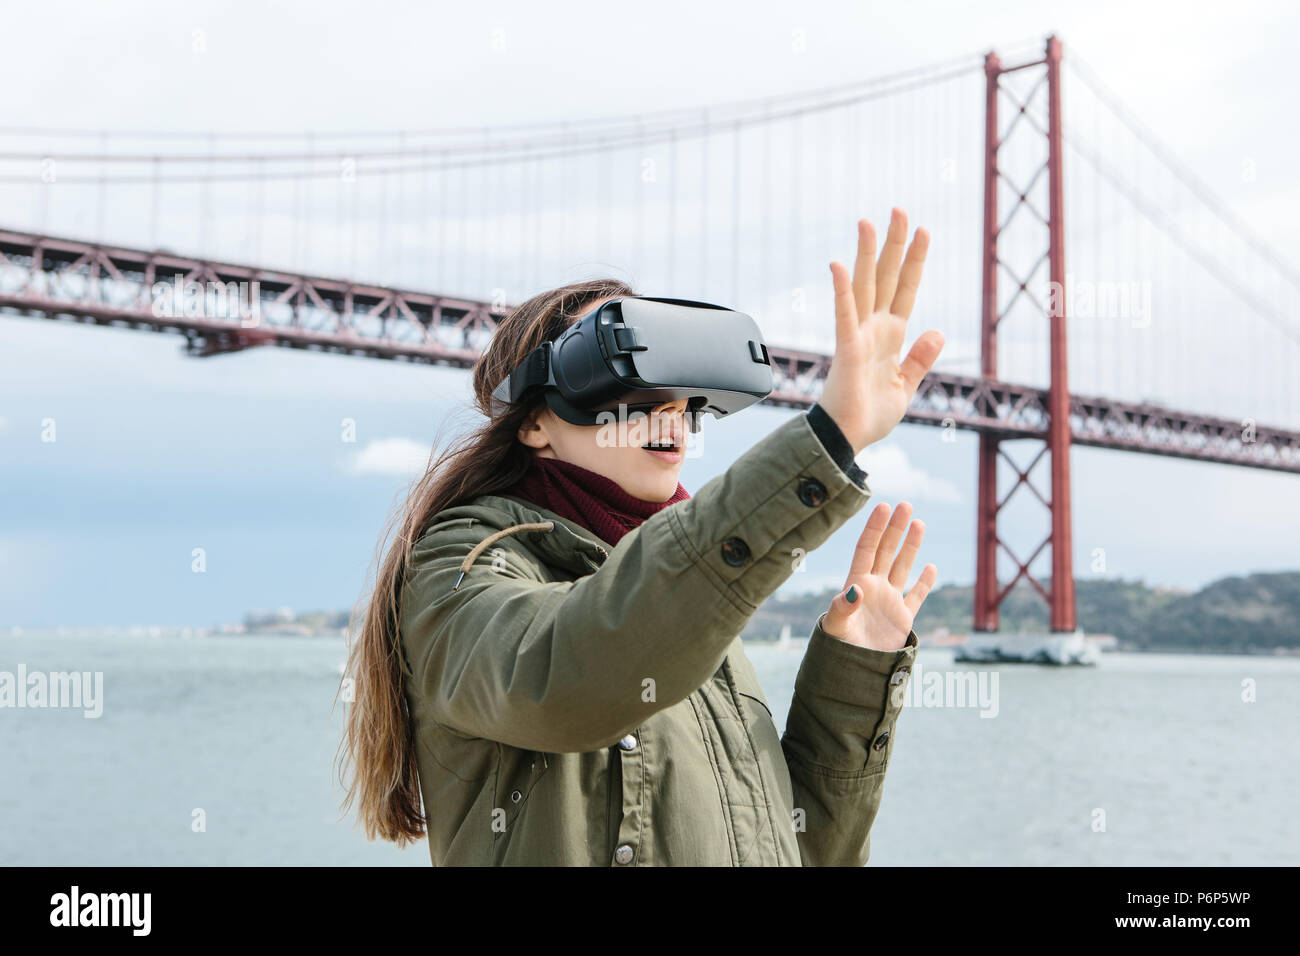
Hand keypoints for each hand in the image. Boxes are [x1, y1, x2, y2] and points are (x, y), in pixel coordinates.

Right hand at [819, 209, 945, 453]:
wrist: (849, 440)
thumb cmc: (870, 416)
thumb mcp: (907, 385)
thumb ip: (920, 358)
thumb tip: (938, 330)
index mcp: (891, 336)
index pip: (907, 289)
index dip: (916, 260)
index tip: (924, 230)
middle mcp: (874, 328)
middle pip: (887, 277)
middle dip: (894, 243)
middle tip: (899, 209)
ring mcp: (859, 336)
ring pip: (864, 286)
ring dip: (867, 254)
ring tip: (868, 221)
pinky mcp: (847, 350)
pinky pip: (844, 316)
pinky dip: (842, 292)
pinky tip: (838, 265)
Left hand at [820, 501, 937, 651]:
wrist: (854, 672)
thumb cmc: (839, 648)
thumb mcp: (836, 626)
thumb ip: (842, 607)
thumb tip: (855, 590)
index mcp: (857, 585)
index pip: (867, 549)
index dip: (875, 528)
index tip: (884, 506)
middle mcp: (873, 589)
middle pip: (886, 552)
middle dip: (895, 529)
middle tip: (906, 505)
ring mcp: (888, 602)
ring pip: (901, 568)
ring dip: (910, 547)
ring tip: (919, 523)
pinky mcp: (901, 619)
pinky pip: (915, 597)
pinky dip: (924, 583)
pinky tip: (931, 567)